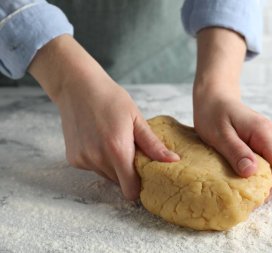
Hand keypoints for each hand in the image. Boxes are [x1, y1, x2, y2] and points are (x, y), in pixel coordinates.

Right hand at [29, 35, 178, 199]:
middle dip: (128, 172)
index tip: (146, 175)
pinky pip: (94, 168)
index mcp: (117, 150)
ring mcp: (83, 160)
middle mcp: (97, 159)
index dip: (140, 185)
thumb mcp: (136, 118)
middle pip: (120, 183)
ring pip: (107, 176)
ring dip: (114, 167)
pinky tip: (99, 140)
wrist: (77, 86)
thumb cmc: (110, 98)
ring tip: (114, 142)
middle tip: (132, 150)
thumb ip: (153, 144)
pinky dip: (100, 160)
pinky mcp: (73, 159)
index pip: (131, 190)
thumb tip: (173, 161)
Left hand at [193, 28, 271, 198]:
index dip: (270, 187)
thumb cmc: (213, 113)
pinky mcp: (271, 146)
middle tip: (253, 190)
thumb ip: (236, 152)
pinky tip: (252, 175)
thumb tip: (252, 173)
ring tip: (252, 184)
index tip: (250, 193)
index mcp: (266, 134)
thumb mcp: (219, 134)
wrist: (216, 97)